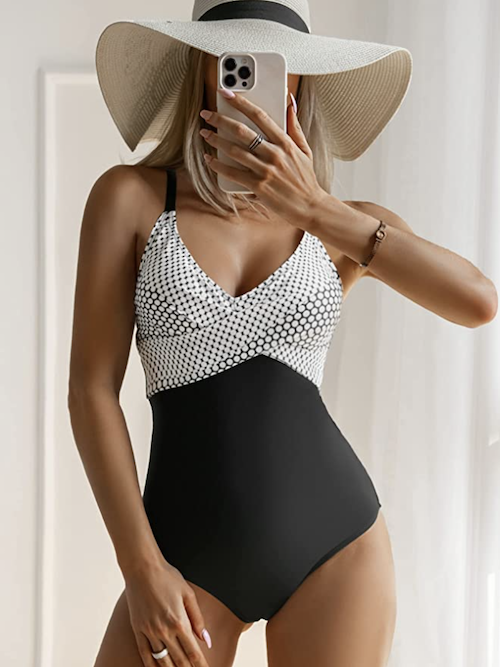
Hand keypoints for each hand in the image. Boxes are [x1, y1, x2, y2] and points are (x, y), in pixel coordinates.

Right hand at [124, 558, 211, 666]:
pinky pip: (145, 654)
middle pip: (179, 660)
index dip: (200, 665)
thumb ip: (197, 618)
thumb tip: (206, 640)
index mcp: (179, 621)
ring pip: (162, 661)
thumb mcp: (188, 594)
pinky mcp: (137, 630)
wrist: (142, 568)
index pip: (193, 652)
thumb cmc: (167, 577)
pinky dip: (152, 665)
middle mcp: (164, 630)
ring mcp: (149, 631)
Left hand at [199, 89, 325, 227]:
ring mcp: (266, 171)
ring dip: (216, 141)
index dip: (241, 102)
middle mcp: (274, 154)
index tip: (226, 93)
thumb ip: (295, 126)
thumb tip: (290, 102)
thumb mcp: (305, 150)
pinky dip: (218, 166)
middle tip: (207, 115)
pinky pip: (233, 174)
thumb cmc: (306, 179)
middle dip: (220, 120)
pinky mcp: (259, 187)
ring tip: (205, 134)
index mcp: (285, 142)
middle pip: (242, 131)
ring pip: (234, 151)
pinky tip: (210, 160)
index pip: (260, 115)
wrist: (310, 206)